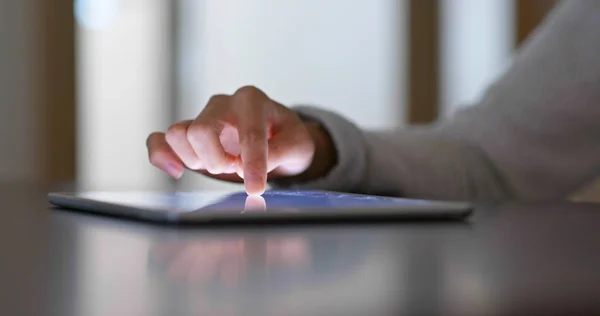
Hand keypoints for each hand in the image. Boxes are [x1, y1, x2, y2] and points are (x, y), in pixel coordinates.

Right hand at [146, 86, 334, 194]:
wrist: (276, 136)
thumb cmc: (286, 138)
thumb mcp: (298, 145)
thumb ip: (281, 153)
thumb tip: (254, 169)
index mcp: (252, 100)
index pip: (248, 132)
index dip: (252, 163)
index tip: (255, 189)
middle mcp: (223, 104)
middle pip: (202, 130)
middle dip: (217, 160)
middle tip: (234, 169)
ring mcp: (202, 117)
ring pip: (178, 135)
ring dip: (197, 160)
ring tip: (220, 165)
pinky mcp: (187, 134)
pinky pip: (159, 140)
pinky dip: (160, 155)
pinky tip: (175, 171)